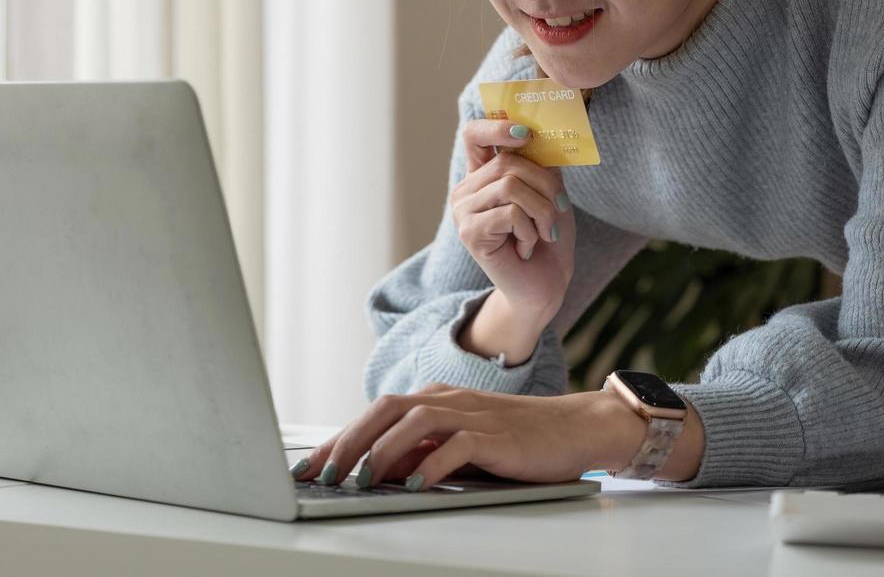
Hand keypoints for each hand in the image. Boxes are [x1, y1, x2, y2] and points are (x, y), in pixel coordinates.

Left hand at [292, 383, 645, 489]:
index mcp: (433, 399)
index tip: (309, 465)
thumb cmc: (514, 440)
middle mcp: (447, 400)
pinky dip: (434, 463)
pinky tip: (416, 485)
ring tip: (360, 480)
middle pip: (385, 411)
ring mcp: (472, 415)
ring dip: (382, 452)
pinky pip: (458, 445)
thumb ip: (421, 452)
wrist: (574, 428)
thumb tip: (377, 472)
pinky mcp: (497, 435)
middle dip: (349, 442)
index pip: (375, 414)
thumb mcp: (458, 444)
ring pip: (414, 422)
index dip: (339, 439)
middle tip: (323, 474)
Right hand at [453, 118, 575, 317]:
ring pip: (511, 187)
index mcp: (482, 176)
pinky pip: (510, 213)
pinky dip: (530, 230)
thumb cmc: (547, 240)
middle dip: (546, 185)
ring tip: (543, 232)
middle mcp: (466, 190)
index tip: (526, 134)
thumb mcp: (551, 194)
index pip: (474, 135)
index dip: (496, 126)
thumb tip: (545, 132)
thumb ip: (542, 165)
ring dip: (542, 211)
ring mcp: (463, 211)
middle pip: (508, 163)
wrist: (544, 287)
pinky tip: (526, 247)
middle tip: (560, 209)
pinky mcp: (469, 232)